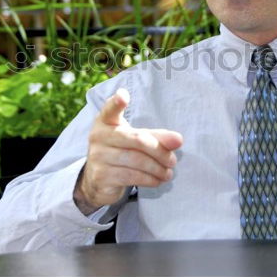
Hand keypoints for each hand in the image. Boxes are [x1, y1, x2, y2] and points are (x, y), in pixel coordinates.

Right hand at [74, 88, 182, 214]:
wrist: (98, 180)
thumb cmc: (121, 151)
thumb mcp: (137, 139)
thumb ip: (157, 137)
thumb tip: (178, 140)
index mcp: (106, 121)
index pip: (110, 109)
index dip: (116, 102)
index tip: (123, 95)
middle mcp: (98, 136)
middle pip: (137, 139)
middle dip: (160, 151)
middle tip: (173, 160)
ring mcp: (97, 156)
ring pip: (137, 160)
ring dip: (158, 168)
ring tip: (168, 173)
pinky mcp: (101, 176)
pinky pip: (132, 176)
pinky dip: (150, 179)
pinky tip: (157, 180)